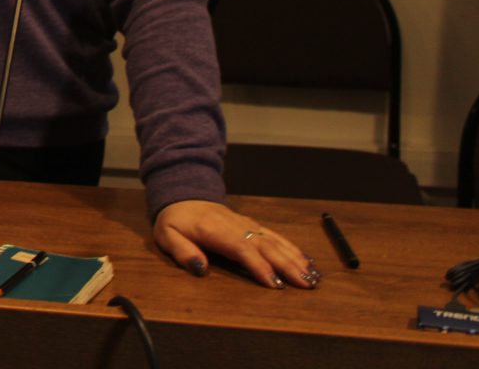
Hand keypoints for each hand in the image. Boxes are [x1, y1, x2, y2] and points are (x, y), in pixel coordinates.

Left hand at [153, 200, 319, 288]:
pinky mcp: (252, 225)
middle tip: (304, 284)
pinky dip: (292, 248)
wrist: (183, 195)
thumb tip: (200, 268)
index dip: (258, 265)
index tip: (274, 284)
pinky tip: (307, 260)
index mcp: (213, 228)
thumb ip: (182, 251)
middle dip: (286, 265)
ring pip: (274, 240)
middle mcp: (235, 224)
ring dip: (294, 258)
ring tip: (312, 276)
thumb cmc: (175, 220)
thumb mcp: (166, 235)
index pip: (240, 247)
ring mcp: (246, 223)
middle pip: (264, 245)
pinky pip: (275, 236)